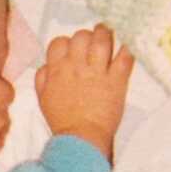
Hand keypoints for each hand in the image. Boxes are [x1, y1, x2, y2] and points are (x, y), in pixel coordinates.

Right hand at [35, 24, 134, 160]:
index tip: (72, 48)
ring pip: (102, 40)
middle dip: (86, 36)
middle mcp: (76, 67)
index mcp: (57, 71)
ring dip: (105, 33)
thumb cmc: (62, 121)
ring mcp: (98, 72)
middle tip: (92, 42)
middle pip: (81, 36)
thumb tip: (47, 65)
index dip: (66, 43)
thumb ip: (42, 78)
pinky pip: (125, 56)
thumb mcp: (43, 99)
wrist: (81, 137)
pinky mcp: (117, 79)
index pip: (59, 42)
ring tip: (108, 33)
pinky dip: (128, 47)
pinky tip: (128, 44)